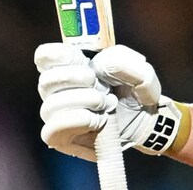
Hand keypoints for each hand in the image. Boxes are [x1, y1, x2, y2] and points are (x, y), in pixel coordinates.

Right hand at [36, 43, 186, 159]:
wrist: (146, 123)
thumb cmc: (137, 94)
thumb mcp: (141, 72)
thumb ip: (123, 61)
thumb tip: (99, 65)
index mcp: (72, 66)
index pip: (45, 56)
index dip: (57, 55)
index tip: (78, 58)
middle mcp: (58, 89)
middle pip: (46, 80)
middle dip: (77, 80)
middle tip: (103, 86)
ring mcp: (56, 114)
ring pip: (51, 105)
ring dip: (84, 102)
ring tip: (107, 105)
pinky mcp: (59, 137)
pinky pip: (52, 129)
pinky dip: (78, 121)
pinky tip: (99, 120)